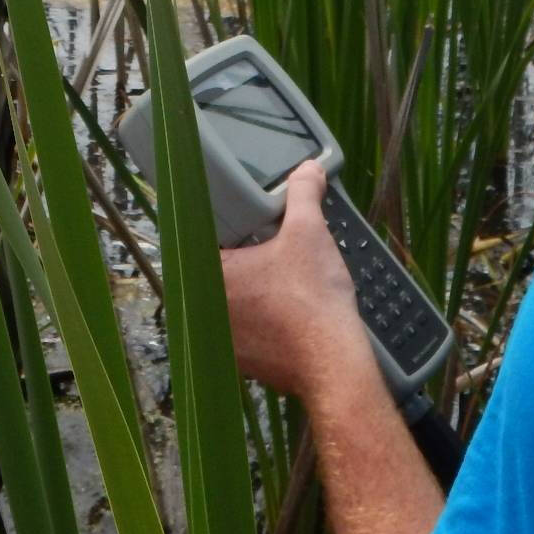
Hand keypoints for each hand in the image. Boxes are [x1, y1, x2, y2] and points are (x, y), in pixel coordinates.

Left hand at [222, 161, 371, 399]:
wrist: (333, 361)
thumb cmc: (313, 300)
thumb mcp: (309, 232)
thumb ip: (304, 194)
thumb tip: (309, 171)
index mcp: (211, 274)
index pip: (201, 240)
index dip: (223, 229)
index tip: (240, 226)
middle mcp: (207, 310)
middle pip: (217, 272)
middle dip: (242, 260)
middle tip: (267, 250)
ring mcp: (223, 339)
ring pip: (231, 304)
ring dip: (251, 293)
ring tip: (282, 283)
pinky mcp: (243, 361)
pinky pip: (246, 331)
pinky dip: (263, 321)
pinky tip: (287, 313)